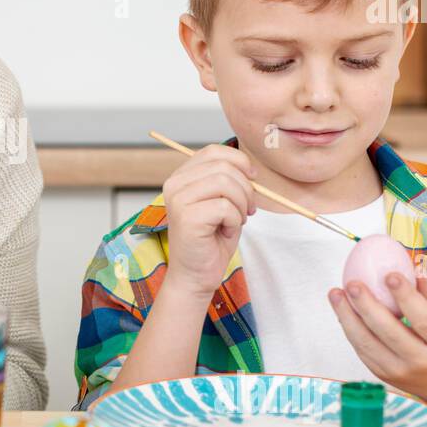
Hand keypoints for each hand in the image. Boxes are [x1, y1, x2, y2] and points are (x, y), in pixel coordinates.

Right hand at [162, 144, 256, 296]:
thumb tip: (250, 167)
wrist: (196, 275)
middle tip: (247, 210)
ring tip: (235, 221)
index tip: (252, 180)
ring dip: (241, 204)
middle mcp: (175, 184)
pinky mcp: (186, 217)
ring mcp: (178, 200)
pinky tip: (225, 232)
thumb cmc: (210, 240)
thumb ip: (229, 180)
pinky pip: (224, 207)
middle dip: (246, 188)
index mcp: (181, 177)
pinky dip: (234, 220)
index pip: (213, 151)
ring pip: (226, 183)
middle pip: (223, 166)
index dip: (239, 161)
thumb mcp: (222, 202)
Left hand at [328, 272, 426, 411]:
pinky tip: (343, 311)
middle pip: (390, 332)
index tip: (389, 274)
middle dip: (367, 305)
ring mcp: (402, 372)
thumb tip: (411, 272)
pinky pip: (363, 351)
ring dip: (347, 317)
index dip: (405, 296)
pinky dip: (351, 330)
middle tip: (353, 283)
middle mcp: (424, 361)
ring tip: (335, 293)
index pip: (424, 319)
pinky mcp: (386, 377)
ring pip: (368, 344)